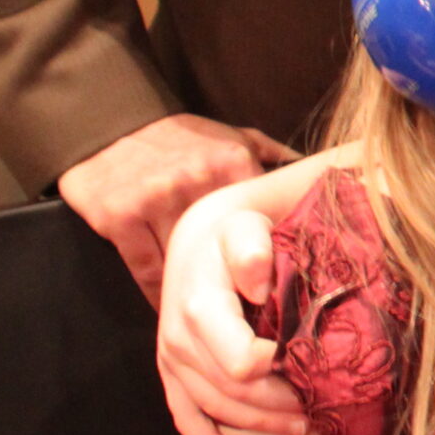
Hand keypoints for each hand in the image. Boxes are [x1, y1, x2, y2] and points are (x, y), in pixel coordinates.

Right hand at [57, 113, 298, 302]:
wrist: (110, 123)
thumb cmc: (181, 137)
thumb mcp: (235, 136)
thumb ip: (275, 157)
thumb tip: (325, 171)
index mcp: (231, 163)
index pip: (261, 221)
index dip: (269, 256)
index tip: (274, 282)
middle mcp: (196, 182)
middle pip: (223, 249)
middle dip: (234, 280)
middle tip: (244, 310)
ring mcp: (155, 201)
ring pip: (185, 265)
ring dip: (196, 289)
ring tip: (209, 312)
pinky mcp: (120, 219)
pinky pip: (147, 271)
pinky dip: (160, 294)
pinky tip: (172, 309)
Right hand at [154, 156, 331, 434]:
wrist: (202, 235)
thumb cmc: (237, 230)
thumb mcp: (246, 225)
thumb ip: (251, 248)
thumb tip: (259, 284)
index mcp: (201, 307)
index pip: (240, 362)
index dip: (277, 374)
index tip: (311, 369)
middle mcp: (179, 338)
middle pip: (232, 392)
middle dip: (277, 407)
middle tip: (320, 412)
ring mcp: (172, 357)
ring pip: (213, 407)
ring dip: (257, 425)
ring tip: (303, 429)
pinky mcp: (172, 369)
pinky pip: (183, 414)